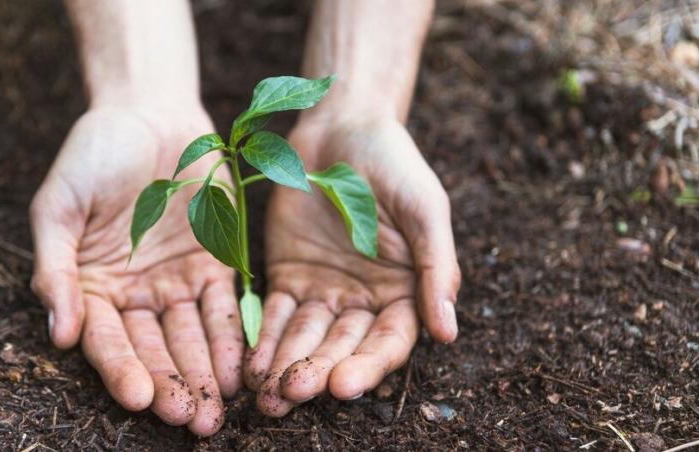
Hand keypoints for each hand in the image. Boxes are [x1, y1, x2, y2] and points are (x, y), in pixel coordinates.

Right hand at [29, 106, 242, 435]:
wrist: (147, 109)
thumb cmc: (92, 154)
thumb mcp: (58, 206)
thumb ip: (56, 269)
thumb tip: (60, 334)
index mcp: (93, 287)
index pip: (108, 340)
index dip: (122, 369)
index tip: (138, 398)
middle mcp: (136, 294)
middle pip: (154, 349)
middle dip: (171, 386)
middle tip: (190, 420)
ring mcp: (177, 281)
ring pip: (192, 337)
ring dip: (204, 374)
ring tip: (217, 410)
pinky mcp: (216, 263)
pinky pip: (225, 307)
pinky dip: (232, 337)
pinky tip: (240, 368)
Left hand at [245, 113, 460, 416]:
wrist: (343, 125)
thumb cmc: (394, 163)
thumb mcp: (425, 209)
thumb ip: (437, 268)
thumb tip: (448, 333)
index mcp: (405, 290)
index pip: (389, 340)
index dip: (368, 365)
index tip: (343, 384)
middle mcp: (364, 299)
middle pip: (342, 346)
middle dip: (318, 372)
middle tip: (292, 393)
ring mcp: (324, 289)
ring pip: (306, 338)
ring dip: (287, 366)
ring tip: (266, 395)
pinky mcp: (288, 275)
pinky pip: (276, 314)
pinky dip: (264, 338)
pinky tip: (250, 363)